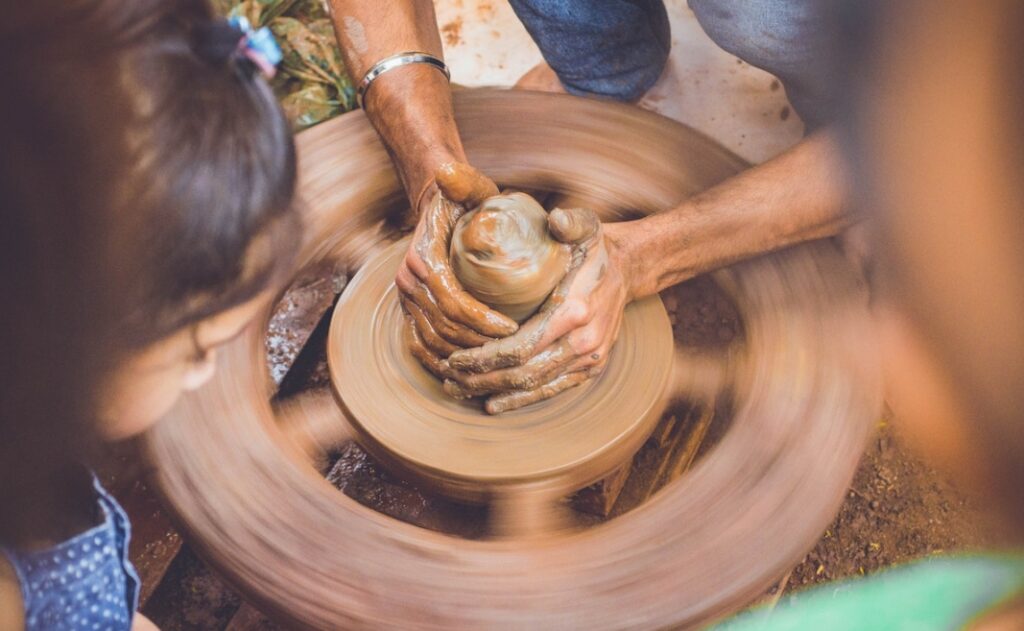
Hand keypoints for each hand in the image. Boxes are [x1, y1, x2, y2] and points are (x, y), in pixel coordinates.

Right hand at [397, 163, 518, 377]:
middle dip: (479, 345)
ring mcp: (406, 299)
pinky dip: (440, 362)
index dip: (482, 321)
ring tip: (497, 361)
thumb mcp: (468, 186)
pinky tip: (466, 373)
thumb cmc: (462, 199)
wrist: (436, 206)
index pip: (453, 301)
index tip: (513, 328)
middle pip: (444, 328)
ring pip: (433, 342)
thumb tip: (448, 172)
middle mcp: (407, 281)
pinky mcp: (409, 310)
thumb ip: (464, 181)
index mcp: (422, 258)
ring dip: (464, 357)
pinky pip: (420, 346)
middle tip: (513, 350)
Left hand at [443, 208, 634, 413]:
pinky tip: (494, 403)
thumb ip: (569, 221)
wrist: (628, 270)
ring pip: (534, 386)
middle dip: (481, 379)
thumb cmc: (595, 248)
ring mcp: (589, 360)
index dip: (485, 358)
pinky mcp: (590, 369)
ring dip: (495, 392)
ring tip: (460, 389)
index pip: (522, 346)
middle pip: (523, 373)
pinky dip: (522, 400)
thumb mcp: (586, 226)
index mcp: (575, 311)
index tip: (455, 357)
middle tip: (448, 378)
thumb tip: (555, 218)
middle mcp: (584, 342)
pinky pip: (553, 390)